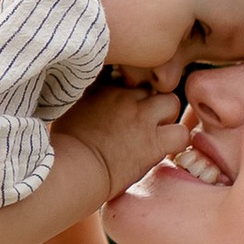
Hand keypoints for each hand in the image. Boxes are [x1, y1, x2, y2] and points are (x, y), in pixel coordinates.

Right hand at [50, 77, 191, 198]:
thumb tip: (84, 98)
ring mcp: (141, 118)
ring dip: (167, 115)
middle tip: (143, 117)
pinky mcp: (153, 142)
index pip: (128, 73)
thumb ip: (80, 97)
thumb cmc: (62, 148)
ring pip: (172, 102)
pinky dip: (177, 140)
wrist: (73, 170)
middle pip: (152, 85)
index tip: (124, 103)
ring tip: (157, 130)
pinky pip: (181, 133)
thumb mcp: (66, 111)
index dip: (130, 88)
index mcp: (102, 88)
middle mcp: (124, 97)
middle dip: (150, 98)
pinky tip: (165, 147)